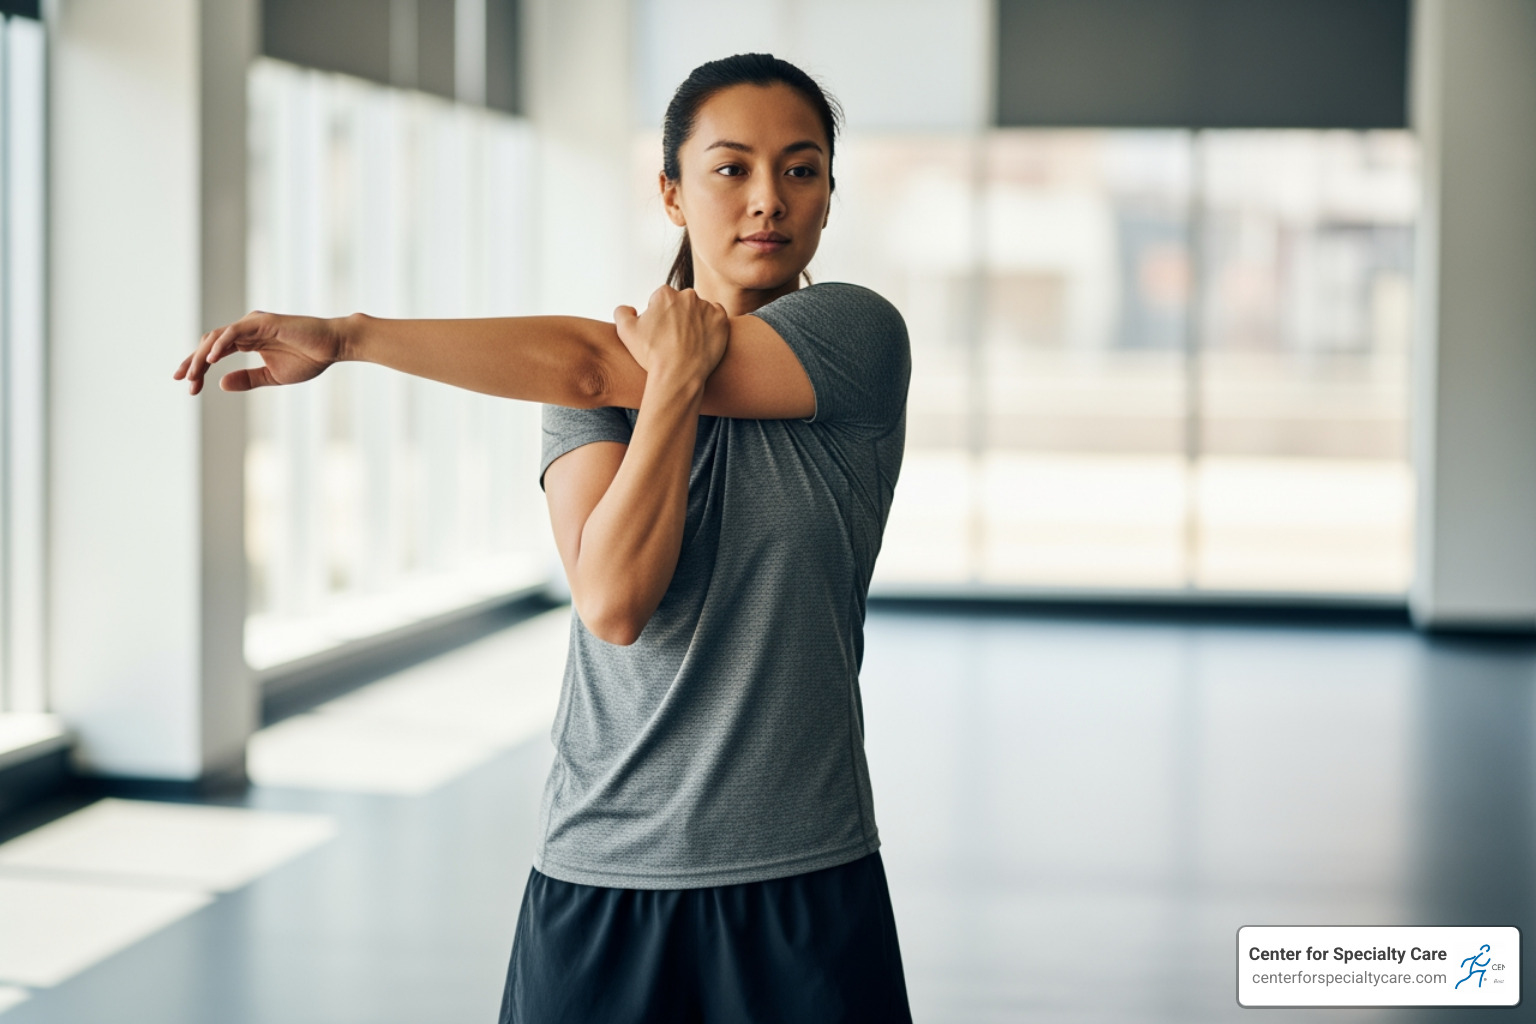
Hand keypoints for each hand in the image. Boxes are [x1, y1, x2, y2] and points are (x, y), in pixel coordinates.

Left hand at [174, 311, 349, 394]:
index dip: (198, 367)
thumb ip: (248, 379)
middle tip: (184, 382)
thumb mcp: (272, 376)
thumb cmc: (309, 358)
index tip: (187, 385)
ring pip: (217, 338)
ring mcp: (253, 323)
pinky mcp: (262, 322)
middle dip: (193, 363)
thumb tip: (220, 384)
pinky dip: (220, 345)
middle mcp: (246, 329)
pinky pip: (234, 332)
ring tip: (192, 375)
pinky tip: (210, 360)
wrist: (333, 346)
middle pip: (209, 344)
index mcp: (248, 341)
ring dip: (201, 357)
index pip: (214, 352)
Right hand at [613, 287, 728, 385]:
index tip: (659, 333)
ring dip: (694, 321)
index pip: (661, 300)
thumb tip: (630, 308)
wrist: (678, 375)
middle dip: (677, 316)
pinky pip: (716, 317)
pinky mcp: (721, 320)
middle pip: (681, 303)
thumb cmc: (652, 355)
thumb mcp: (625, 331)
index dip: (658, 317)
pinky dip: (711, 326)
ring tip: (688, 342)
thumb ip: (622, 312)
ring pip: (699, 310)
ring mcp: (707, 307)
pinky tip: (701, 340)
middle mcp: (687, 295)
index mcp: (665, 294)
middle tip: (673, 339)